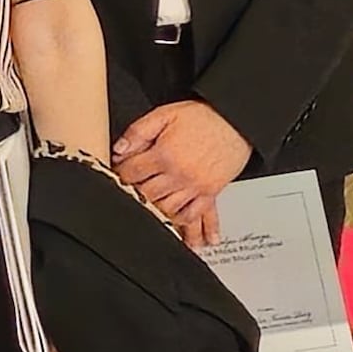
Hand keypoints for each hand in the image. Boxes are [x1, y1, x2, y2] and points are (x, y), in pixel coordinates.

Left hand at [114, 97, 250, 240]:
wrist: (236, 122)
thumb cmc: (204, 118)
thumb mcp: (165, 115)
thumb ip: (138, 132)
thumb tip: (119, 149)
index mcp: (165, 155)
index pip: (132, 173)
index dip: (120, 173)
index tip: (116, 174)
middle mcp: (180, 175)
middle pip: (147, 195)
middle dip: (133, 195)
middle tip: (127, 196)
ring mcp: (196, 187)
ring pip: (168, 210)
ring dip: (155, 213)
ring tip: (146, 216)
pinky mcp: (211, 192)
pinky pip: (197, 215)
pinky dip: (189, 227)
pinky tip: (184, 236)